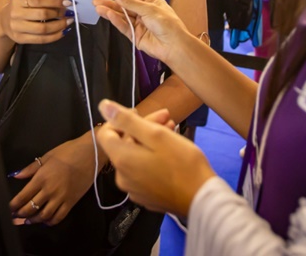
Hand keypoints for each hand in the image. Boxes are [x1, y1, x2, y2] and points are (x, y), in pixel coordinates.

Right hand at [1, 0, 72, 44]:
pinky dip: (55, 36)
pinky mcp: (21, 39)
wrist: (3, 22)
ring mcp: (18, 28)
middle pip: (42, 15)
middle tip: (69, 13)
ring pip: (43, 29)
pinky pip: (41, 40)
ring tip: (68, 22)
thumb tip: (63, 3)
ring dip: (59, 26)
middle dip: (59, 14)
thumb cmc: (20, 8)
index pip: (39, 0)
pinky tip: (62, 32)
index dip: (55, 1)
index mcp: (18, 0)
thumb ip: (41, 0)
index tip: (68, 2)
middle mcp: (16, 14)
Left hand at [8, 133, 99, 225]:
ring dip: (34, 220)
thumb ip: (31, 168)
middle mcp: (50, 190)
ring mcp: (61, 198)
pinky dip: (51, 221)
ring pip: (44, 215)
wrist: (91, 154)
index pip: (23, 196)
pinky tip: (46, 220)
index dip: (14, 205)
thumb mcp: (48, 156)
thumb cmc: (68, 151)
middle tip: (16, 217)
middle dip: (21, 214)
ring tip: (29, 220)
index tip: (9, 208)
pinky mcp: (72, 202)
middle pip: (31, 208)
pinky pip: (59, 217)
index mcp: (41, 177)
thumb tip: (16, 176)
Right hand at [94, 0, 192, 63]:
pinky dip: (115, 20)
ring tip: (97, 6)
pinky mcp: (135, 36)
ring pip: (121, 16)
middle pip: (124, 5)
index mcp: (150, 2)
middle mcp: (143, 12)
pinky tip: (107, 15)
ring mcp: (138, 24)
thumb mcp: (149, 9)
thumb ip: (130, 2)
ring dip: (110, 11)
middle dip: (110, 2)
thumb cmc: (167, 24)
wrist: (174, 46)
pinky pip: (123, 26)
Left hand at [96, 100, 215, 217]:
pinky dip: (153, 158)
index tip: (140, 112)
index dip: (120, 119)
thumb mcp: (156, 135)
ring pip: (135, 157)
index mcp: (121, 159)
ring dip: (150, 141)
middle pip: (124, 144)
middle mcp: (122, 177)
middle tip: (167, 117)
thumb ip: (127, 120)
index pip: (105, 133)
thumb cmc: (182, 164)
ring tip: (172, 130)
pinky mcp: (146, 196)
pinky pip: (143, 171)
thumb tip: (103, 106)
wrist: (202, 199)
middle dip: (142, 127)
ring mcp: (133, 189)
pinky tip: (171, 151)